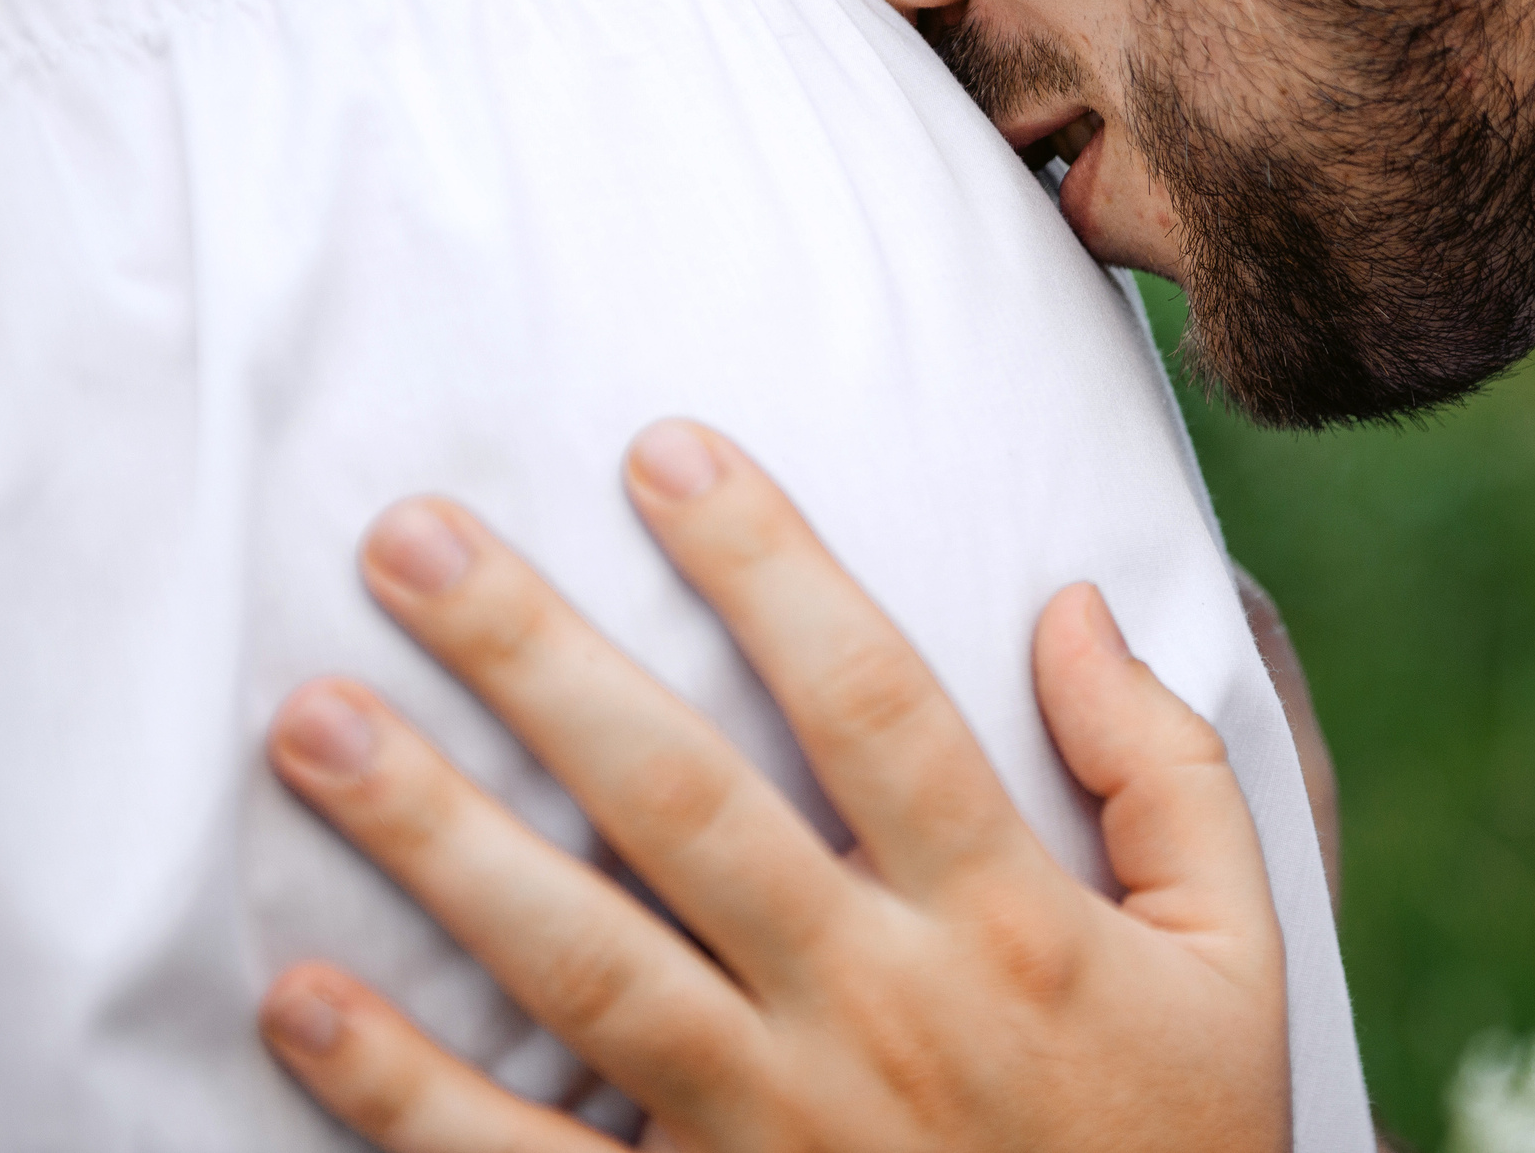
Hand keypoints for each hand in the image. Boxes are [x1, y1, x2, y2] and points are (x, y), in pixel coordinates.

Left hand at [257, 419, 1289, 1150]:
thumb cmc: (1180, 1141)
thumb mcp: (1234, 956)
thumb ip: (1170, 774)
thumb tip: (1075, 605)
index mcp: (1006, 920)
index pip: (872, 702)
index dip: (768, 564)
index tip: (662, 450)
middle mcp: (875, 1008)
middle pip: (684, 804)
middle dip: (538, 661)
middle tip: (407, 542)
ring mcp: (773, 1132)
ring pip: (583, 963)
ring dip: (437, 840)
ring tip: (312, 724)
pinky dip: (404, 1091)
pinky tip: (299, 996)